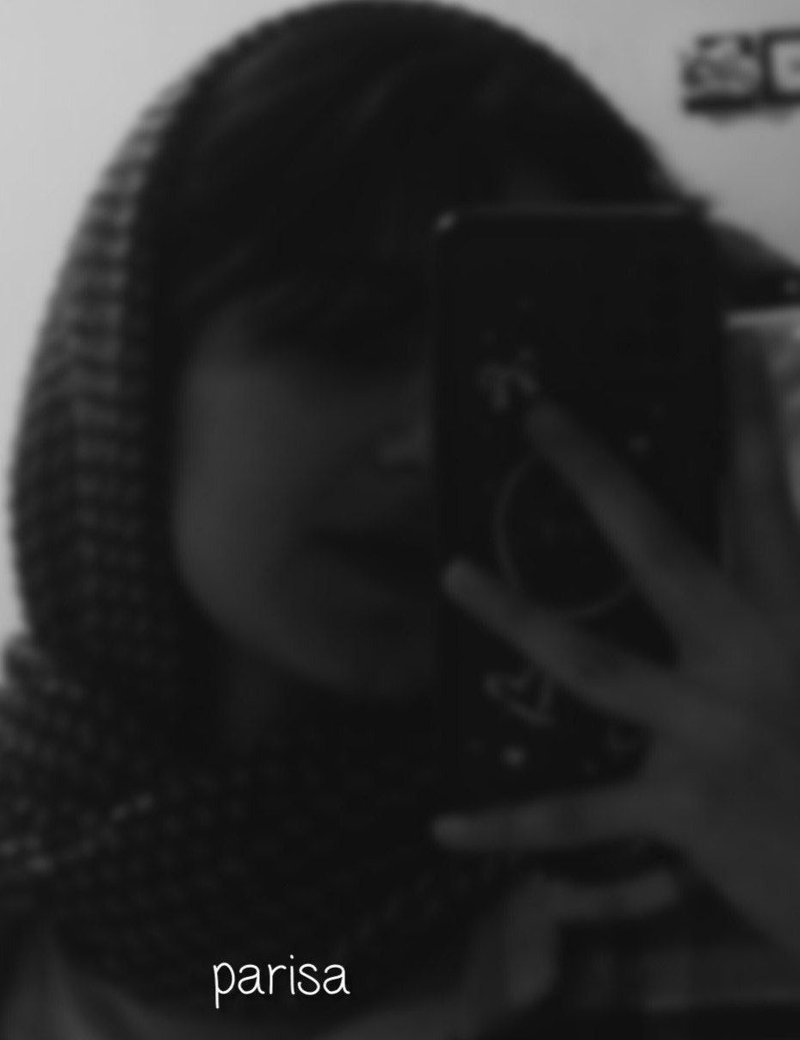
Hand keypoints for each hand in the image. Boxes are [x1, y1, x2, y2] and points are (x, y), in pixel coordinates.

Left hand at [434, 328, 799, 958]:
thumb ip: (785, 600)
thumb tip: (752, 557)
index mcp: (796, 618)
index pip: (768, 499)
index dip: (750, 421)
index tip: (728, 347)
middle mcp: (753, 659)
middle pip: (657, 547)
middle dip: (596, 475)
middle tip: (538, 417)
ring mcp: (710, 733)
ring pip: (592, 661)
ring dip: (515, 614)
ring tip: (451, 571)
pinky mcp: (684, 809)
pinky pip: (575, 818)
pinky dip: (508, 828)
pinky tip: (444, 825)